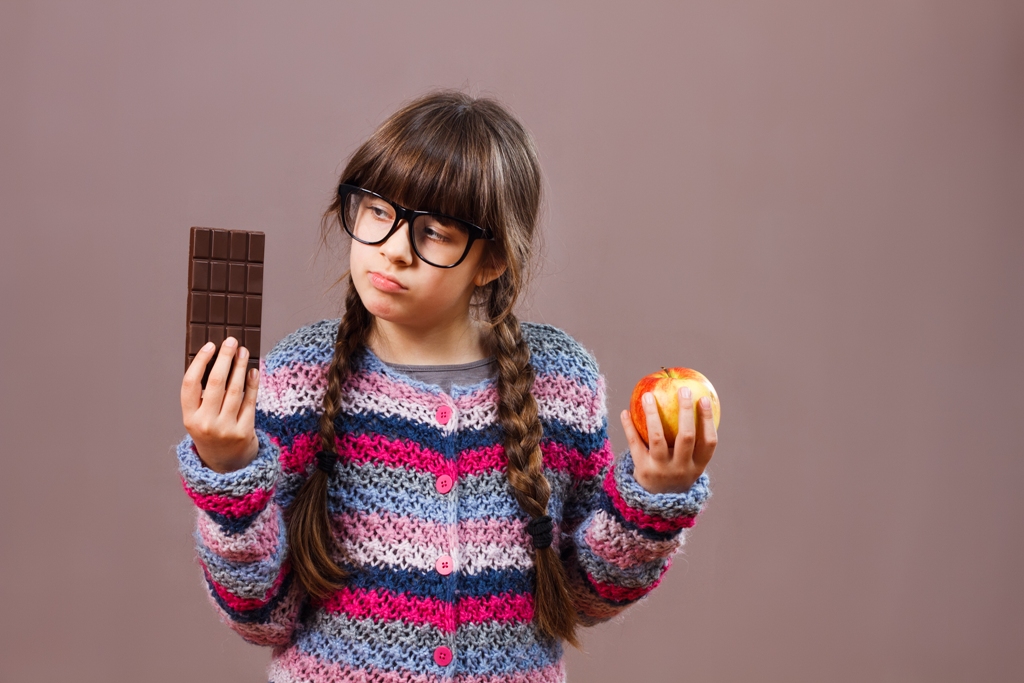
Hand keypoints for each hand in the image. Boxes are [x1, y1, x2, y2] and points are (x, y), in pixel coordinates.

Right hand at [181, 337, 259, 472]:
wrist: (226, 467)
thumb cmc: (212, 434)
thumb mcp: (199, 419)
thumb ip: (203, 396)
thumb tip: (218, 360)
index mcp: (189, 418)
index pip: (190, 384)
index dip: (200, 362)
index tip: (209, 345)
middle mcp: (205, 424)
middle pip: (215, 383)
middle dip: (224, 358)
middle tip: (231, 341)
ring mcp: (225, 429)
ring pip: (235, 390)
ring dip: (240, 367)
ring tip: (244, 352)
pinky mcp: (244, 432)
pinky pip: (250, 402)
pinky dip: (253, 384)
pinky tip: (254, 371)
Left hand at [619, 387, 716, 493]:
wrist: (655, 505)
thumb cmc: (674, 473)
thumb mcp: (688, 464)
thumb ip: (693, 441)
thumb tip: (693, 403)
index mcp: (698, 466)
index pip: (709, 442)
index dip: (708, 420)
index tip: (703, 399)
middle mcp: (682, 469)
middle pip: (686, 437)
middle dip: (685, 412)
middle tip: (682, 389)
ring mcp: (661, 470)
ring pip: (657, 438)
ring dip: (652, 414)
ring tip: (648, 396)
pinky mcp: (642, 470)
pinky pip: (635, 443)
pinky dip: (629, 426)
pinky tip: (625, 411)